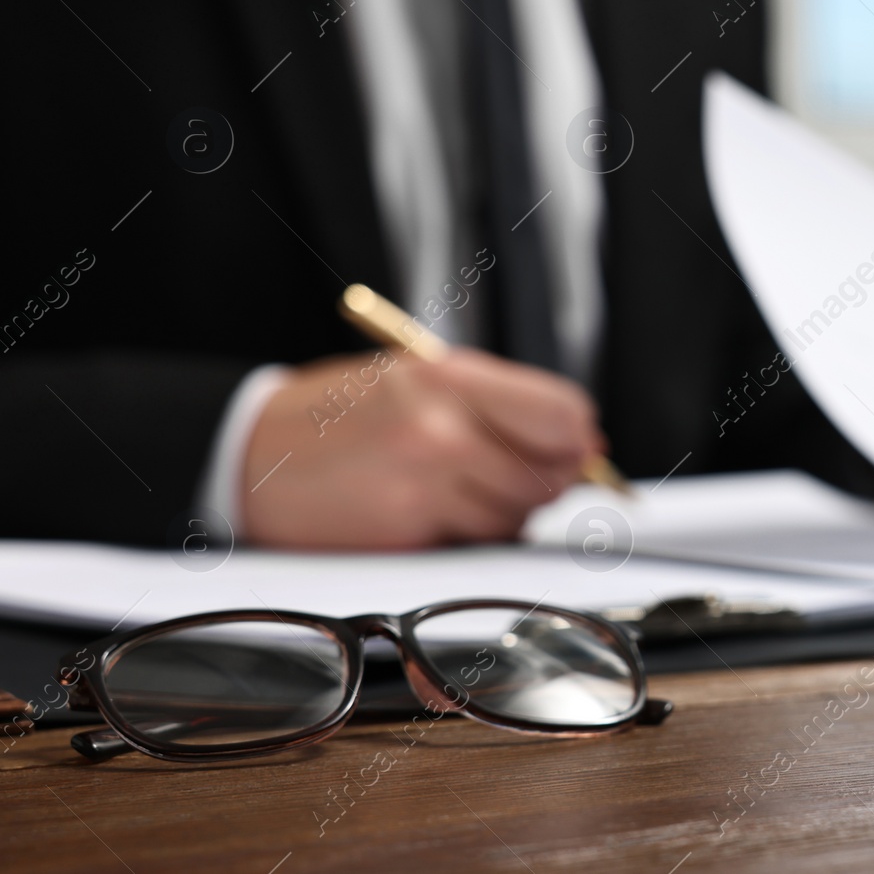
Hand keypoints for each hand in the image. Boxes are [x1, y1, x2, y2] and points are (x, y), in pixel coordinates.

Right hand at [240, 347, 602, 548]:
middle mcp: (441, 426)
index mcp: (448, 375)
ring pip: (517, 514)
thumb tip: (581, 440)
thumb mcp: (415, 378)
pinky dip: (472, 535)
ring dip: (508, 511)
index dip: (579, 437)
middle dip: (548, 481)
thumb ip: (495, 404)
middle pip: (549, 473)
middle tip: (518, 471)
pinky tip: (435, 512)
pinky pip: (476, 541)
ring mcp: (424, 481)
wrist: (249, 453)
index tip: (581, 445)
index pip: (560, 413)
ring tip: (462, 487)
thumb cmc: (337, 413)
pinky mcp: (407, 530)